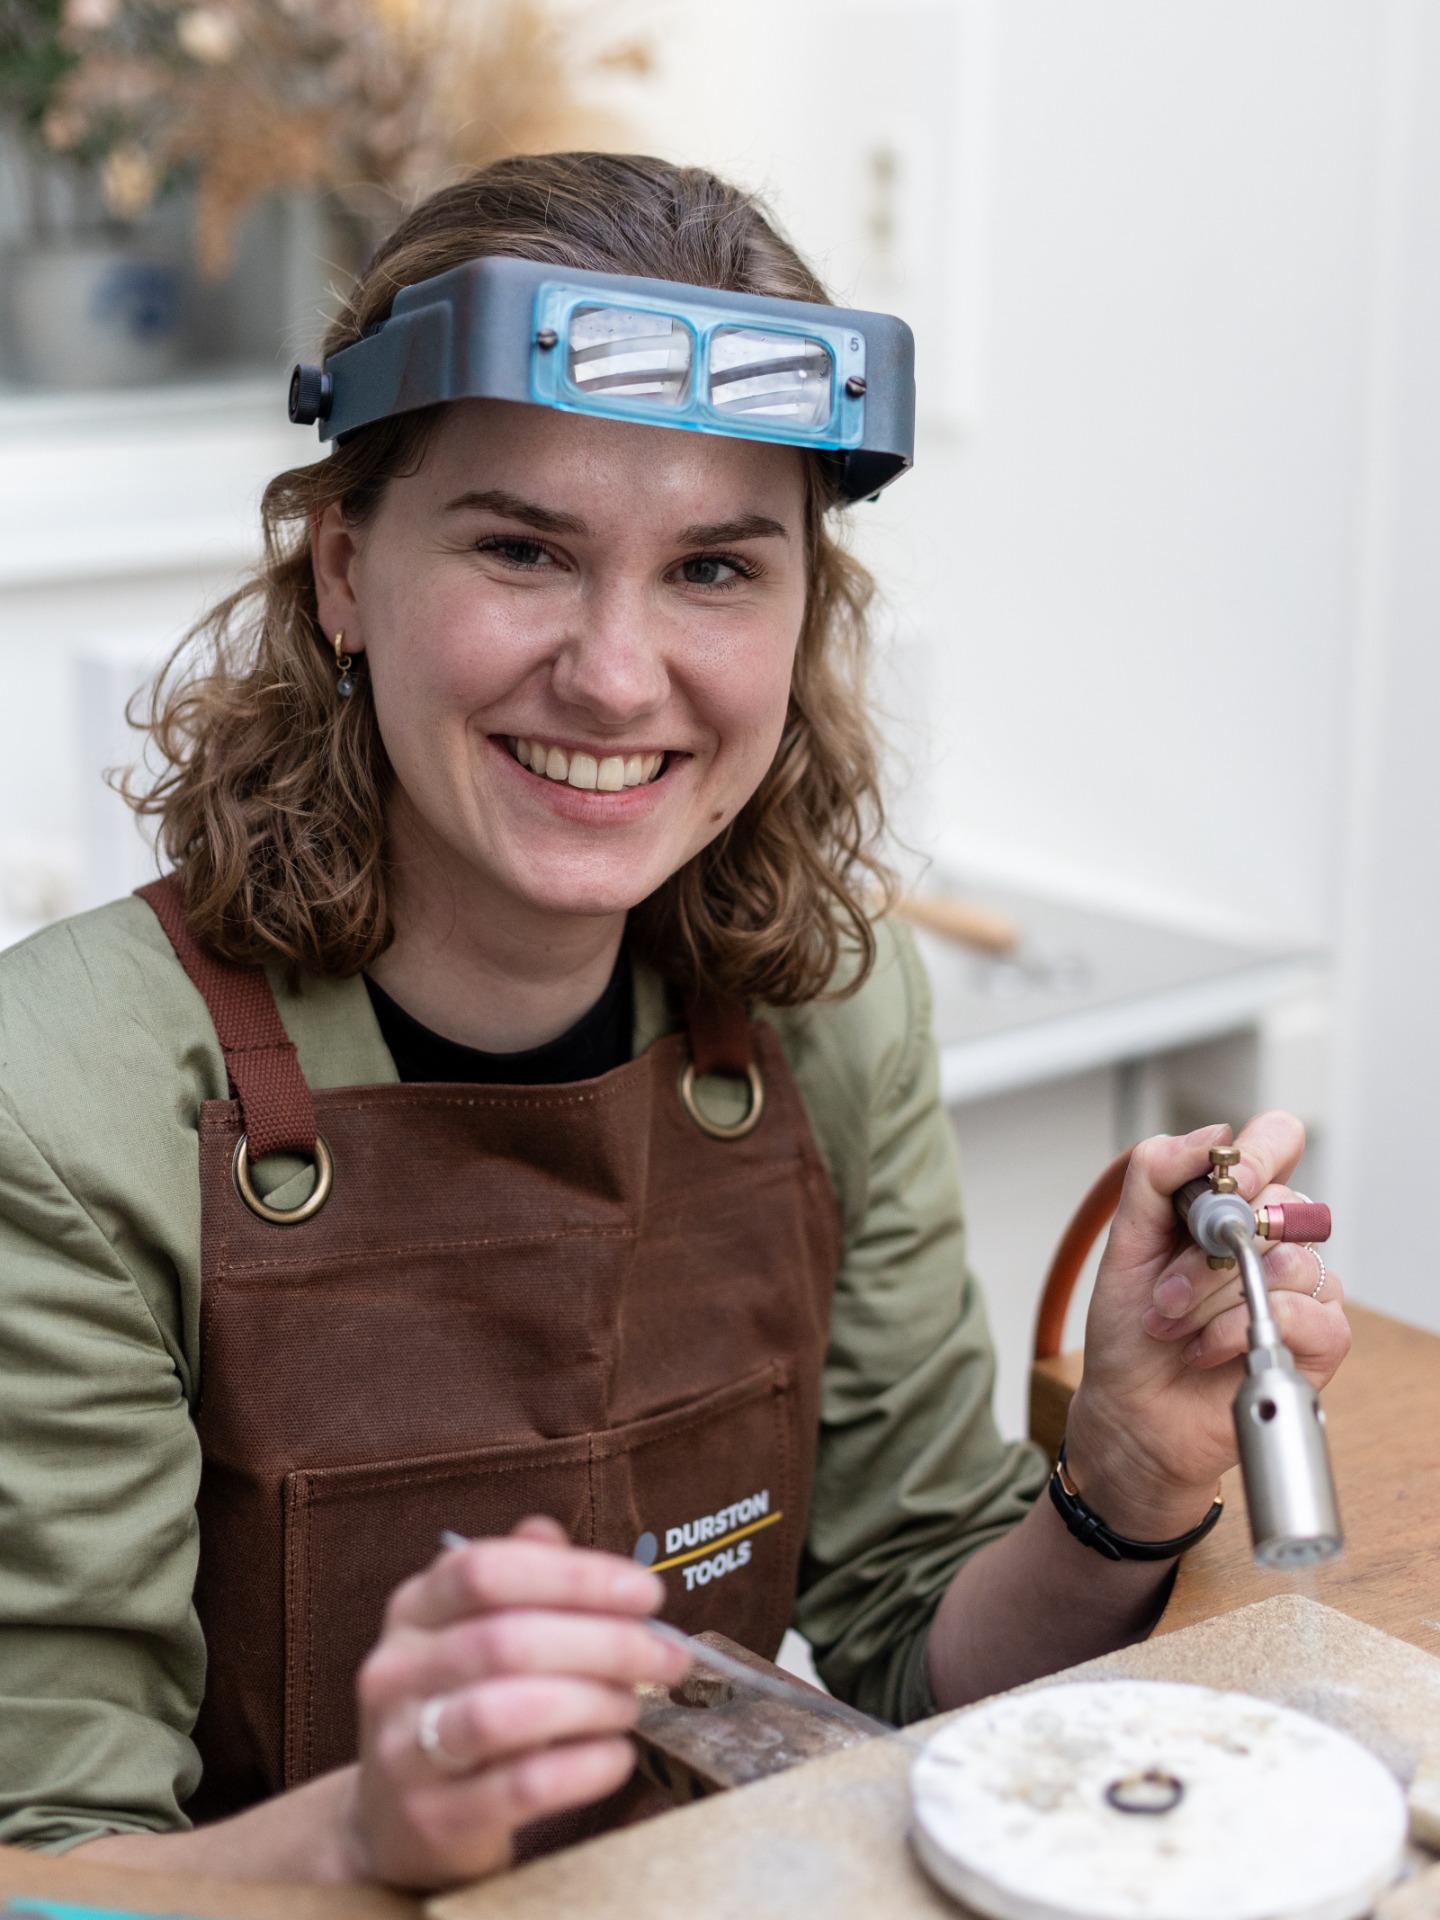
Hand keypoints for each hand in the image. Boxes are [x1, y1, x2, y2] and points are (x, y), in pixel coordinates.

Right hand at [345, 1515, 688, 1888]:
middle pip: (506, 1640)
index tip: (645, 1592)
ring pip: (504, 1713)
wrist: (393, 1822)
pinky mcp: (433, 1819)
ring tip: (632, 1704)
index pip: (483, 1570)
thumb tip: (553, 1532)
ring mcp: (406, 1750)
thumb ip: (516, 1580)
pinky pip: (522, 1787)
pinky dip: (584, 1767)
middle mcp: (397, 1672)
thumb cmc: (458, 1705)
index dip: (573, 1575)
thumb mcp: (471, 1631)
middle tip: (666, 1657)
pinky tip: (616, 1756)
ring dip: (592, 1702)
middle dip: (605, 1643)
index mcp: (412, 1610)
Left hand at [1063, 1114, 1350, 1541]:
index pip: (1278, 1142)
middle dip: (1206, 1250)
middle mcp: (1274, 1239)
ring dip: (1214, 1297)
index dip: (1261, 1151)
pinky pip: (1306, 1313)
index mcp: (1234, 1203)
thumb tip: (1211, 1137)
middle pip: (1280, 1204)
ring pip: (1287, 1261)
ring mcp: (1302, 1288)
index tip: (1224, 1180)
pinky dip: (1240, 1331)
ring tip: (1173, 1323)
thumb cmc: (1132, 1329)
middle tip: (1165, 1287)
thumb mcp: (1127, 1243)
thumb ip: (1156, 1178)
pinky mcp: (1319, 1339)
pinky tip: (1207, 1350)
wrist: (1131, 1409)